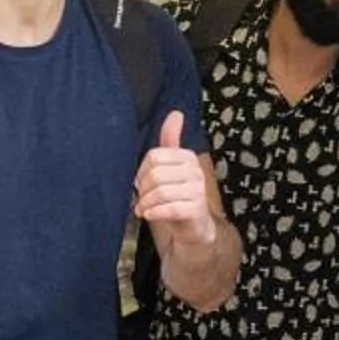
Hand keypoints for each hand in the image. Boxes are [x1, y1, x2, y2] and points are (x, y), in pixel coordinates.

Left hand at [133, 111, 213, 236]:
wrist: (194, 227)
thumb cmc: (178, 195)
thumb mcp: (172, 167)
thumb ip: (170, 141)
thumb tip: (176, 113)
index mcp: (187, 157)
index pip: (154, 156)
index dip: (141, 172)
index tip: (140, 183)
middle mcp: (195, 170)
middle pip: (155, 174)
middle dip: (142, 190)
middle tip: (141, 199)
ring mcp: (198, 190)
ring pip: (160, 192)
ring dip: (146, 203)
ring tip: (143, 208)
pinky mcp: (196, 209)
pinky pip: (169, 208)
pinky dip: (154, 212)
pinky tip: (150, 214)